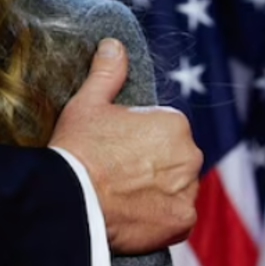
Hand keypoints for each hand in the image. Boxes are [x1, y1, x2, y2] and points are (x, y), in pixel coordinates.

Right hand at [50, 38, 203, 254]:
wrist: (74, 199)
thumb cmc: (80, 147)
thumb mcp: (88, 103)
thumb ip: (107, 73)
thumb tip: (114, 44)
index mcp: (174, 123)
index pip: (163, 129)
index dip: (137, 138)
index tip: (115, 147)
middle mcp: (190, 155)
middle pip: (174, 158)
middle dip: (153, 163)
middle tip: (117, 171)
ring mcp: (188, 191)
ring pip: (177, 187)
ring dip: (158, 190)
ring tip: (124, 194)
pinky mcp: (182, 220)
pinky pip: (176, 216)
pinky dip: (160, 216)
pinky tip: (133, 211)